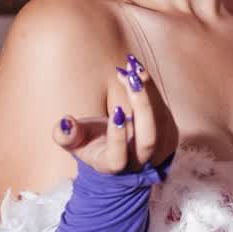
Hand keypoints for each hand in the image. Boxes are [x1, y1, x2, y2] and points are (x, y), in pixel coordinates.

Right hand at [53, 54, 177, 172]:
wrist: (115, 146)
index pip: (118, 158)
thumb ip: (65, 135)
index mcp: (110, 165)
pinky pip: (165, 111)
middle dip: (142, 107)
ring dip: (148, 91)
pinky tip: (138, 70)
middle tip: (130, 78)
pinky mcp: (168, 135)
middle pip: (148, 141)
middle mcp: (137, 163)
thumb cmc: (90, 142)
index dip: (118, 137)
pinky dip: (152, 88)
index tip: (115, 109)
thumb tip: (66, 122)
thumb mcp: (73, 140)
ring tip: (132, 66)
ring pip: (161, 123)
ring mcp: (157, 150)